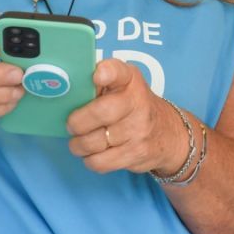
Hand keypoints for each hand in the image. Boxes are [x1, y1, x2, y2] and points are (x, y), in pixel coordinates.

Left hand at [65, 59, 191, 175]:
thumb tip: (65, 89)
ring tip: (80, 141)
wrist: (167, 134)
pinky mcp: (136, 154)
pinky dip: (90, 159)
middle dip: (76, 122)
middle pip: (100, 112)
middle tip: (72, 125)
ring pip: (94, 142)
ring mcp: (139, 129)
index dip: (107, 73)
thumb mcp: (122, 86)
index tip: (97, 76)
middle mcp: (137, 102)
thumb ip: (98, 83)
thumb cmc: (133, 106)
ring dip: (79, 144)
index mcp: (130, 79)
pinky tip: (93, 153)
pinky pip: (99, 162)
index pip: (118, 71)